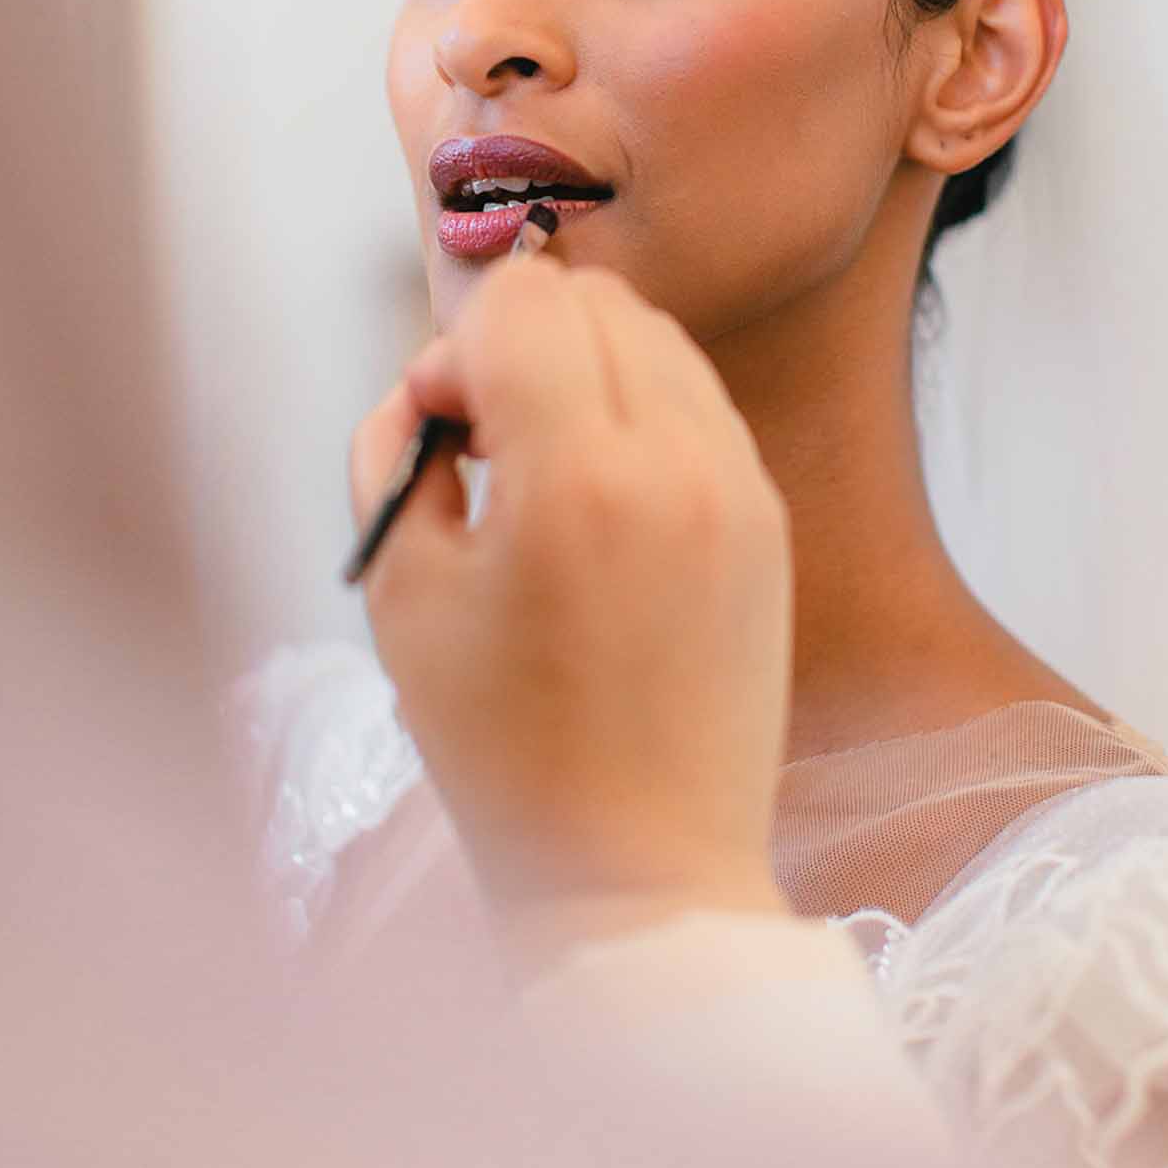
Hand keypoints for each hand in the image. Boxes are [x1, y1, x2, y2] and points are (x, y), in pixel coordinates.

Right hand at [350, 260, 793, 966]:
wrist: (641, 870)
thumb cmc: (503, 753)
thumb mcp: (402, 595)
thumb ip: (397, 450)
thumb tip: (431, 381)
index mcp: (579, 479)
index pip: (522, 299)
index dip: (456, 348)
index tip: (444, 433)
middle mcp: (679, 461)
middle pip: (592, 296)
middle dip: (519, 343)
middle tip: (487, 447)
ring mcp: (741, 487)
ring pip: (655, 334)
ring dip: (584, 368)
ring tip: (546, 473)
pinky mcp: (771, 518)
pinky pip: (700, 401)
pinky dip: (640, 412)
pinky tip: (604, 502)